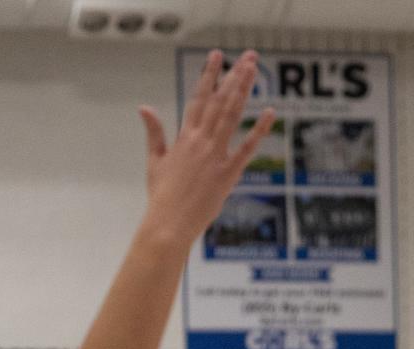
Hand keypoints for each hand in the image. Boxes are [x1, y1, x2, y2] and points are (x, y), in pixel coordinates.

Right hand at [138, 49, 274, 245]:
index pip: (198, 99)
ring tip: (254, 72)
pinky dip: (259, 130)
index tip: (217, 56)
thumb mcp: (154, 162)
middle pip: (219, 102)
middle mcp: (200, 142)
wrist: (167, 225)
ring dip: (244, 91)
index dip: (208, 76)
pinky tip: (269, 112)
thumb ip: (154, 133)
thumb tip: (144, 107)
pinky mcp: (227, 174)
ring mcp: (215, 157)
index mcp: (184, 139)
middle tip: (248, 57)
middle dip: (234, 77)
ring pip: (231, 116)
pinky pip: (246, 148)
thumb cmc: (161, 196)